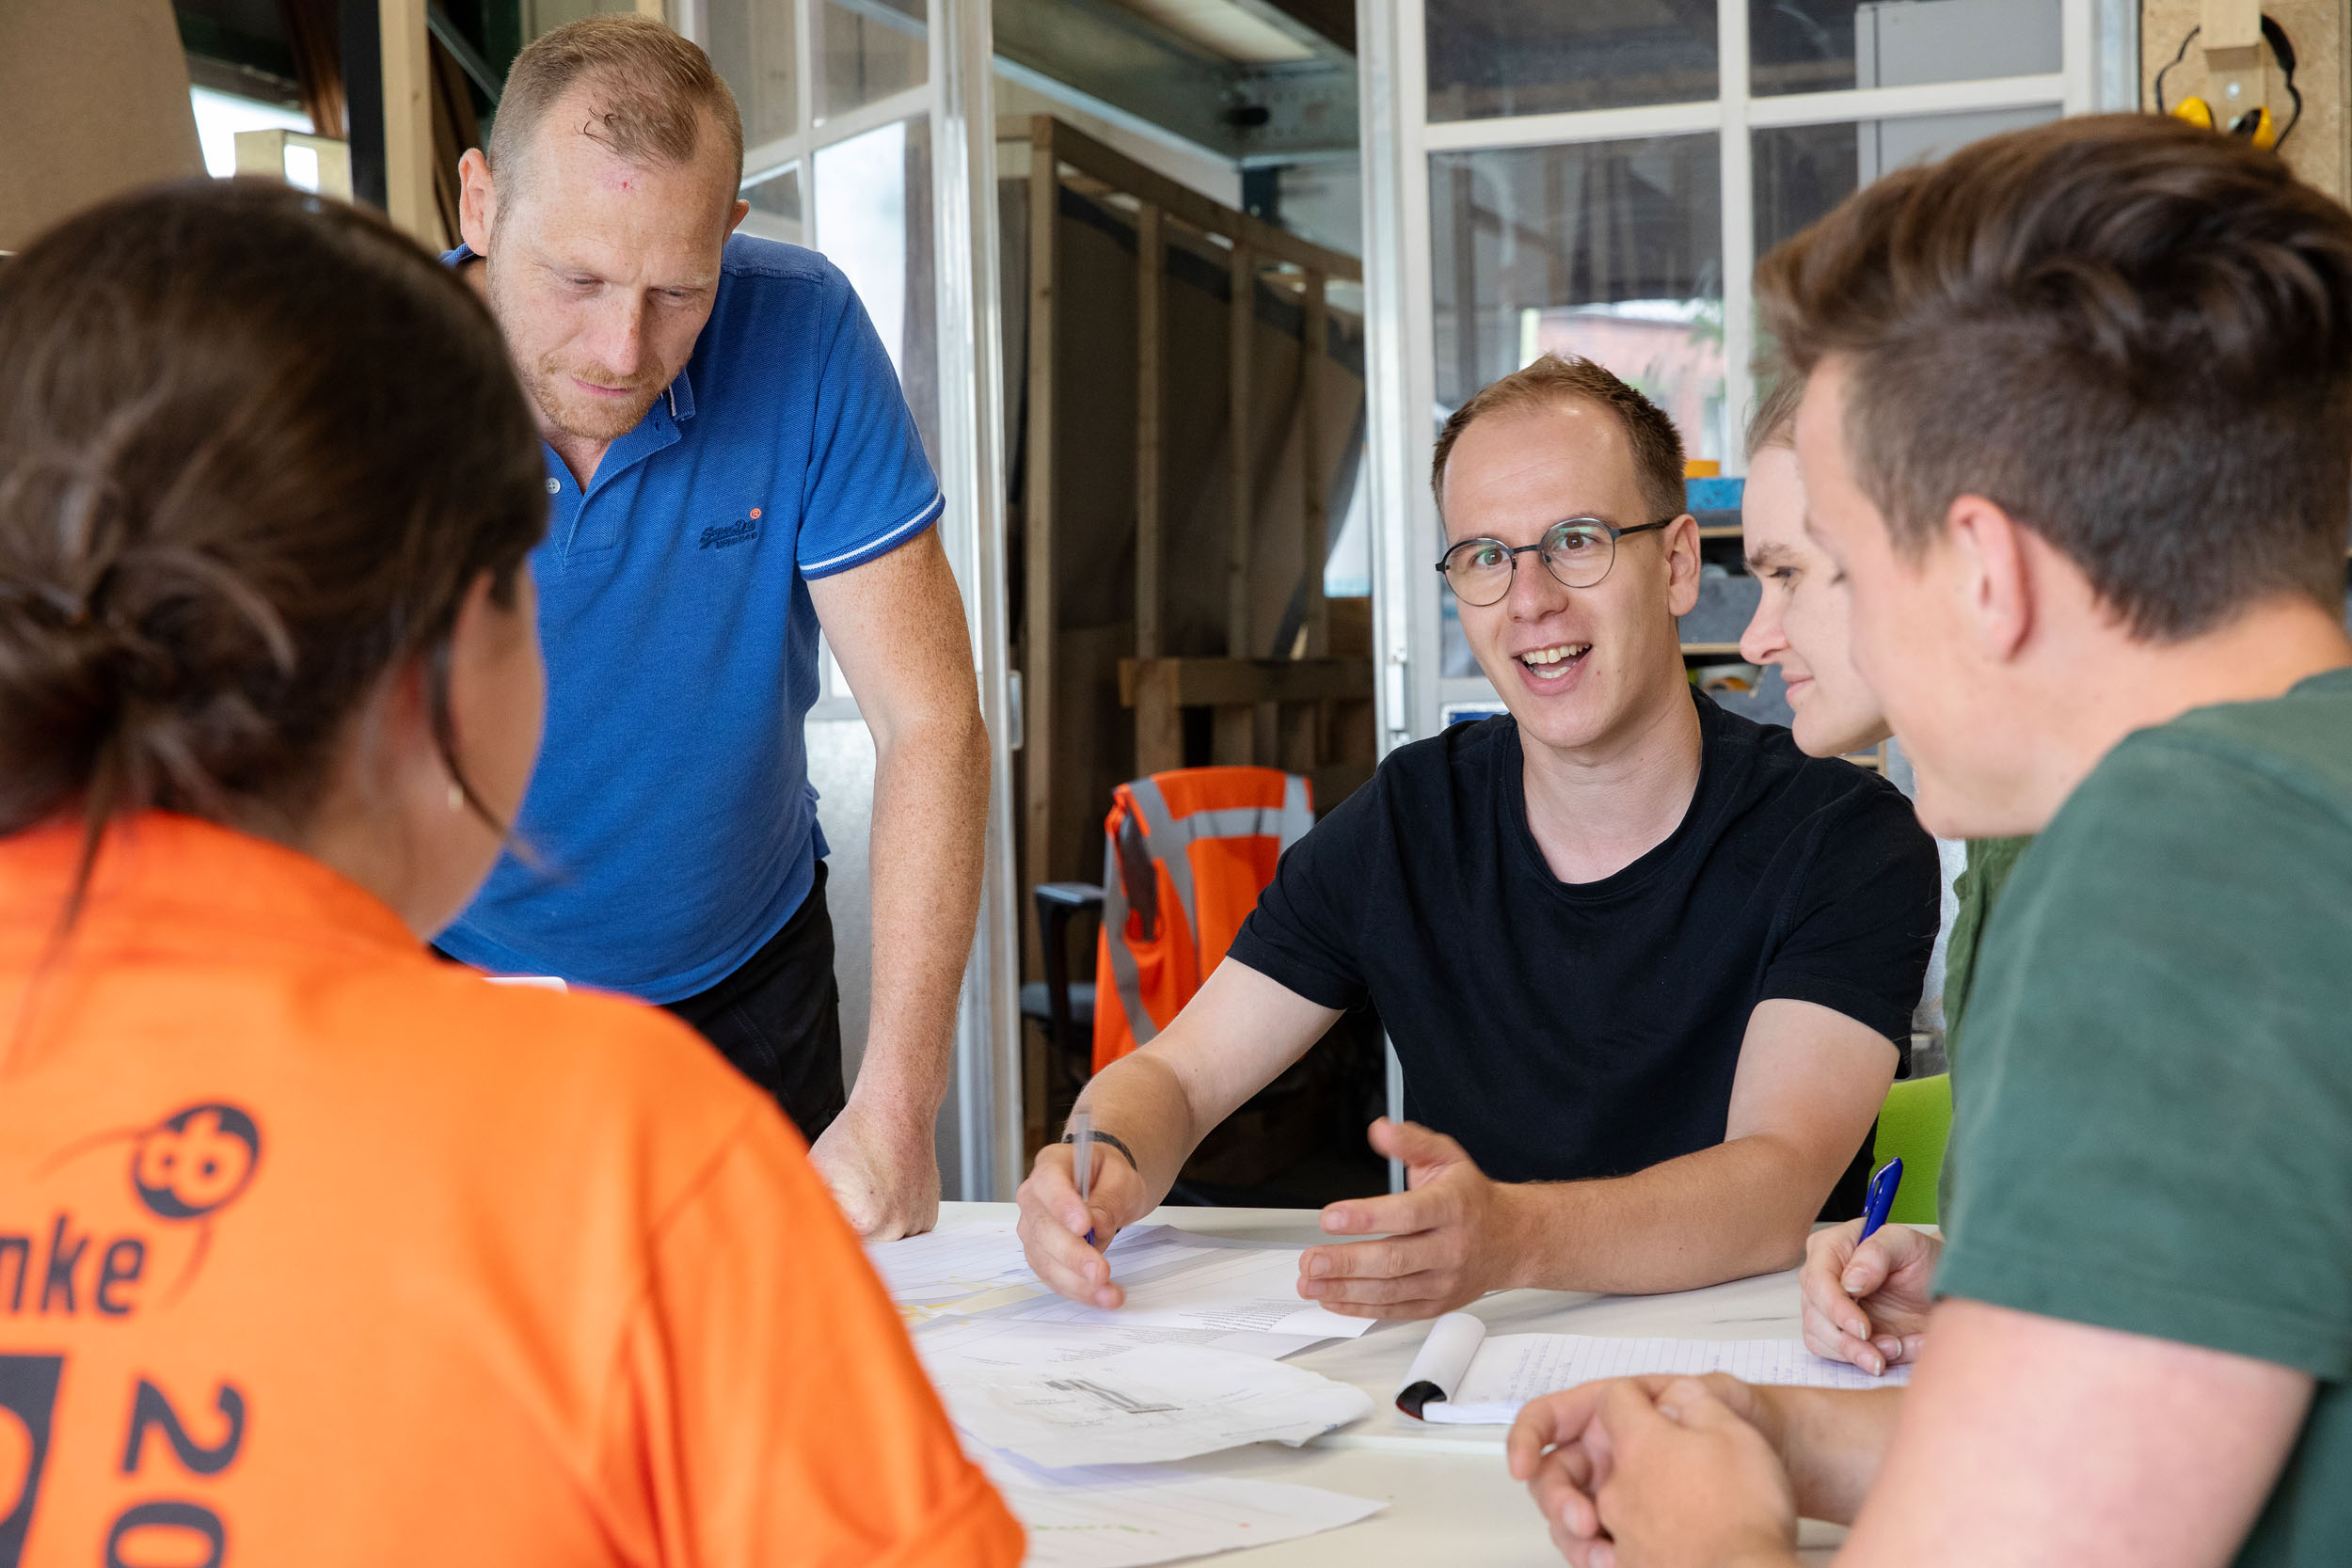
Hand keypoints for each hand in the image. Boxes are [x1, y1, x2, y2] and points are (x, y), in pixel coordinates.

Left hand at [807, 1098, 940, 1240]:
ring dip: (875, 1223)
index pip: (839, 1244)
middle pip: (863, 1246)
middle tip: (850, 1192)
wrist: (895, 1112)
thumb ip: (803, 1204)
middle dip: (851, 1225)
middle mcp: (897, 1228)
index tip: (830, 1207)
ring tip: (869, 1189)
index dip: (830, 1226)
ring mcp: (916, 1222)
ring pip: (884, 1240)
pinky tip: (886, 1191)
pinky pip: (904, 1230)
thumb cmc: (857, 1136)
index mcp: (867, 1223)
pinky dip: (894, 1216)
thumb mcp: (816, 1169)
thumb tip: (793, 1229)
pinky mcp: (929, 1215)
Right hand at [1015, 1134, 1152, 1306]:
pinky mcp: (1041, 1254)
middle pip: (1042, 1227)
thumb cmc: (1109, 1177)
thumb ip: (1109, 1198)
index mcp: (1053, 1164)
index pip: (1047, 1181)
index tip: (1084, 1226)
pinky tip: (1101, 1296)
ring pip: (1044, 1259)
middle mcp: (1034, 1196)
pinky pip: (1053, 1276)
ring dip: (1076, 1282)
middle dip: (1071, 1254)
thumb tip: (1096, 1225)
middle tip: (1100, 1271)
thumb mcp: (1122, 1178)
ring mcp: (1033, 1228)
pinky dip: (1077, 1290)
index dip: (1061, 1204)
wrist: (1106, 1188)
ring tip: (1108, 1293)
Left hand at [1299, 1119, 1521, 1319]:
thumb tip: (1380, 1130)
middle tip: (1311, 1259)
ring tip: (1310, 1281)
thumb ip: (1411, 1141)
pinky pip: (1396, 1310)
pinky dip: (1360, 1308)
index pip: (1408, 1214)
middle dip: (1348, 1262)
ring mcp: (1444, 1280)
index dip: (1367, 1217)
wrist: (1511, 1239)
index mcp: (1452, 1207)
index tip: (1330, 1217)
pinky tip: (1332, 1298)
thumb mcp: (1446, 1157)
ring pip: (1391, 1290)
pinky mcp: (1436, 1303)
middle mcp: (1450, 1247)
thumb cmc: (1472, 1199)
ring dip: (1345, 1289)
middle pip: (1396, 1260)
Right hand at [1513, 1376, 1795, 1567]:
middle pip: (1556, 1473)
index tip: (1519, 1464)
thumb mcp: (1711, 1407)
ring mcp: (1622, 1502)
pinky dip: (1598, 1557)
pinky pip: (1593, 1547)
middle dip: (1559, 1500)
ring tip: (1606, 1554)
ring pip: (1570, 1516)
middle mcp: (1616, 1460)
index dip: (1529, 1435)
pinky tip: (1618, 1564)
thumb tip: (1617, 1398)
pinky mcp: (1630, 1540)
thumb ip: (1654, 1399)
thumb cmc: (1753, 1464)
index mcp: (1624, 1422)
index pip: (1557, 1417)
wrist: (1773, 1528)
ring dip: (1576, 1537)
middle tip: (1584, 1523)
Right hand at [1798, 1219, 1940, 1374]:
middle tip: (1889, 1348)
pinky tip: (1900, 1348)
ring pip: (1822, 1341)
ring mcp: (1827, 1309)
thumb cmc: (1922, 1259)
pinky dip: (1869, 1360)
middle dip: (1850, 1342)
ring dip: (1860, 1354)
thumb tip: (1849, 1282)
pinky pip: (1841, 1357)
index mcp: (1831, 1248)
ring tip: (1898, 1347)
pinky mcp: (1840, 1334)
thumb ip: (1877, 1253)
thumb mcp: (1907, 1243)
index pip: (1817, 1280)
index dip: (1835, 1308)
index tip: (1863, 1328)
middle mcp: (1822, 1279)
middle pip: (1815, 1317)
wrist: (1940, 1287)